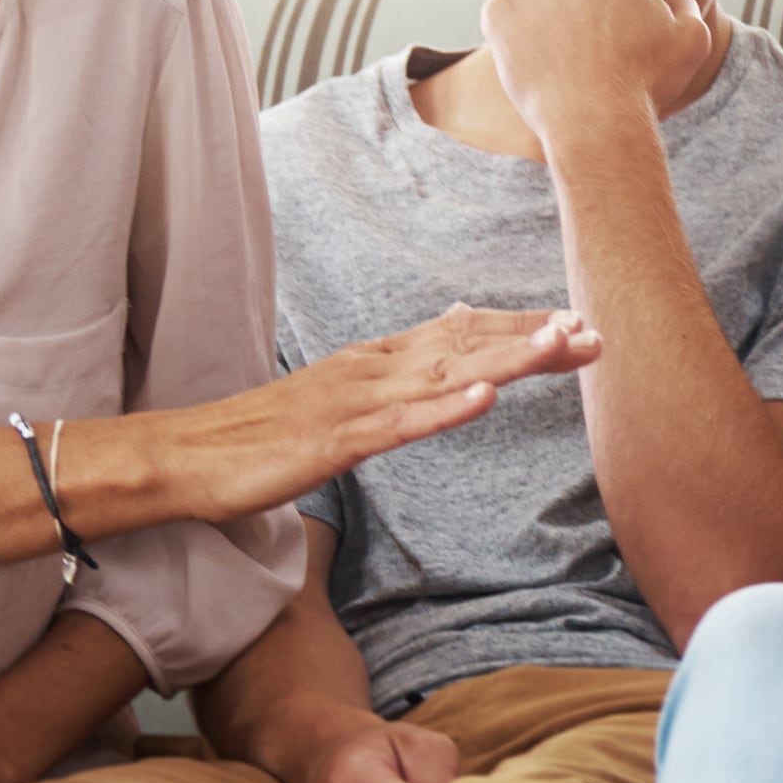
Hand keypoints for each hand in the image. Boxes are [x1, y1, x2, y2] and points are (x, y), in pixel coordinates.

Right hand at [142, 305, 600, 529]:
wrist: (185, 458)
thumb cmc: (260, 437)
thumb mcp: (339, 401)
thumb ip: (388, 381)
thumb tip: (438, 356)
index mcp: (374, 361)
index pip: (458, 334)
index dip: (516, 328)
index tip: (572, 323)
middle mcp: (371, 369)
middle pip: (465, 346)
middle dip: (532, 339)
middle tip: (596, 332)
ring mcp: (353, 403)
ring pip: (444, 375)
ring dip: (505, 360)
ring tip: (560, 346)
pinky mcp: (333, 442)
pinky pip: (399, 425)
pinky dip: (445, 409)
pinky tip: (486, 399)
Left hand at [484, 0, 723, 155]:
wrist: (595, 122)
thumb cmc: (647, 85)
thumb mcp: (692, 41)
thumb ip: (684, 5)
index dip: (618, 2)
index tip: (617, 32)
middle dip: (579, 2)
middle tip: (587, 47)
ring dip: (545, 17)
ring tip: (561, 59)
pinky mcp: (499, 10)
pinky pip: (503, 15)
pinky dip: (513, 36)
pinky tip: (536, 63)